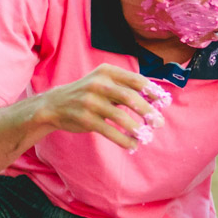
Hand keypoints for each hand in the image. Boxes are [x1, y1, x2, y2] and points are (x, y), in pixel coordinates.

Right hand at [39, 64, 165, 150]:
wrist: (54, 105)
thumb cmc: (89, 94)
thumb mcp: (104, 82)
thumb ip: (126, 87)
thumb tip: (157, 98)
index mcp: (107, 72)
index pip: (135, 80)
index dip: (152, 91)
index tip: (164, 102)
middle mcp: (98, 84)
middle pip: (130, 98)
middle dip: (148, 111)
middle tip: (159, 123)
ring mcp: (90, 101)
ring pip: (120, 117)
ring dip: (137, 128)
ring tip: (147, 136)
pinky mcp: (85, 119)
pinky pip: (109, 131)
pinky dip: (124, 139)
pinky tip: (133, 145)